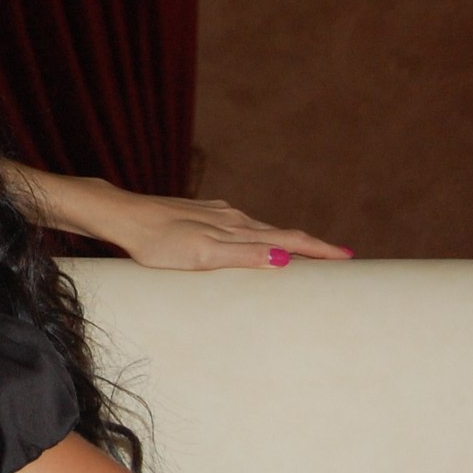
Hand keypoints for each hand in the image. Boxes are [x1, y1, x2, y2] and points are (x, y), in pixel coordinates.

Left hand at [93, 186, 350, 271]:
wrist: (122, 218)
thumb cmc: (158, 242)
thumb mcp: (202, 255)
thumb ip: (243, 255)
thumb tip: (286, 256)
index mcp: (238, 228)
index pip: (290, 239)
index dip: (320, 249)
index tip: (349, 257)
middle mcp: (232, 218)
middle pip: (282, 232)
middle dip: (311, 245)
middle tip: (339, 257)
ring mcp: (216, 215)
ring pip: (261, 229)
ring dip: (286, 240)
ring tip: (305, 253)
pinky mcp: (200, 216)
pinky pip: (240, 228)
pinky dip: (259, 237)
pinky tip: (253, 241)